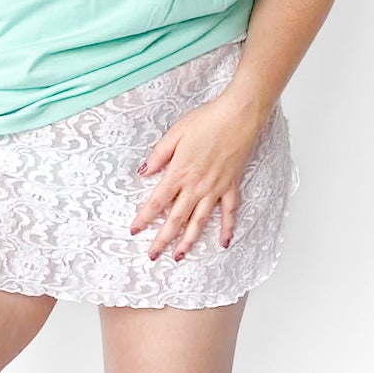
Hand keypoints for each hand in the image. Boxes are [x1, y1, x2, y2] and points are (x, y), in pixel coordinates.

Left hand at [129, 92, 268, 261]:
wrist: (238, 116)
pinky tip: (224, 242)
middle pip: (176, 218)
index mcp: (179, 172)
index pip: (156, 202)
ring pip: (200, 221)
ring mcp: (215, 188)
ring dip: (189, 241)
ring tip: (180, 256)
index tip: (135, 230)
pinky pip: (229, 212)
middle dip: (163, 239)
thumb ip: (159, 155)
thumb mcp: (175, 134)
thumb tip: (144, 171)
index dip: (144, 218)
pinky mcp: (231, 185)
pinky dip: (227, 228)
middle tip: (153, 256)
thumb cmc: (207, 120)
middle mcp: (196, 186)